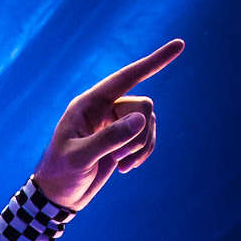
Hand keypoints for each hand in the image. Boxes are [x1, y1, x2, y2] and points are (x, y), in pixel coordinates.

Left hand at [33, 38, 184, 210]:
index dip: (153, 62)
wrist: (59, 195)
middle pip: (143, 106)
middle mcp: (104, 108)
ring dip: (140, 147)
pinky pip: (148, 138)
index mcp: (89, 104)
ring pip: (148, 123)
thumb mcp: (80, 158)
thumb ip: (109, 138)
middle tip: (118, 158)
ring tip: (119, 165)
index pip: (125, 78)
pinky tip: (125, 168)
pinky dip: (143, 153)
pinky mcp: (123, 139)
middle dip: (138, 135)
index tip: (180, 45)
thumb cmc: (61, 173)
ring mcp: (115, 123)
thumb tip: (142, 120)